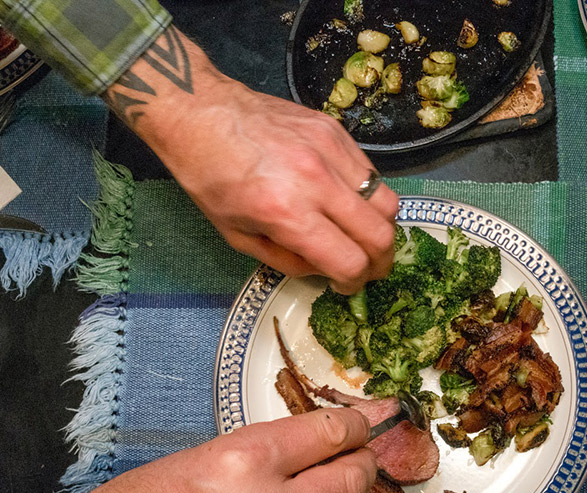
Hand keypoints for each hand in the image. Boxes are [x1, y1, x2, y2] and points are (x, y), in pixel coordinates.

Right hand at [0, 409, 375, 492]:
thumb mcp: (200, 456)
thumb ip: (266, 452)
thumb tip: (318, 445)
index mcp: (244, 464)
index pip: (331, 434)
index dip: (357, 424)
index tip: (367, 421)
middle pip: (352, 480)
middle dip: (361, 462)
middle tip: (357, 454)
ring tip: (321, 492)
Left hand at [105, 26, 399, 294]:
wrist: (199, 112)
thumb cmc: (208, 178)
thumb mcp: (237, 236)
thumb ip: (286, 261)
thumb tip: (325, 269)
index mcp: (286, 213)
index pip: (349, 261)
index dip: (354, 283)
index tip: (345, 285)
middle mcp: (316, 181)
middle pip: (380, 234)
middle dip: (380, 263)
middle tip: (368, 268)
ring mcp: (330, 150)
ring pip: (387, 202)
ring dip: (380, 228)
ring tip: (361, 235)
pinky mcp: (335, 129)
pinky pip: (371, 173)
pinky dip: (368, 195)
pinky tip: (346, 201)